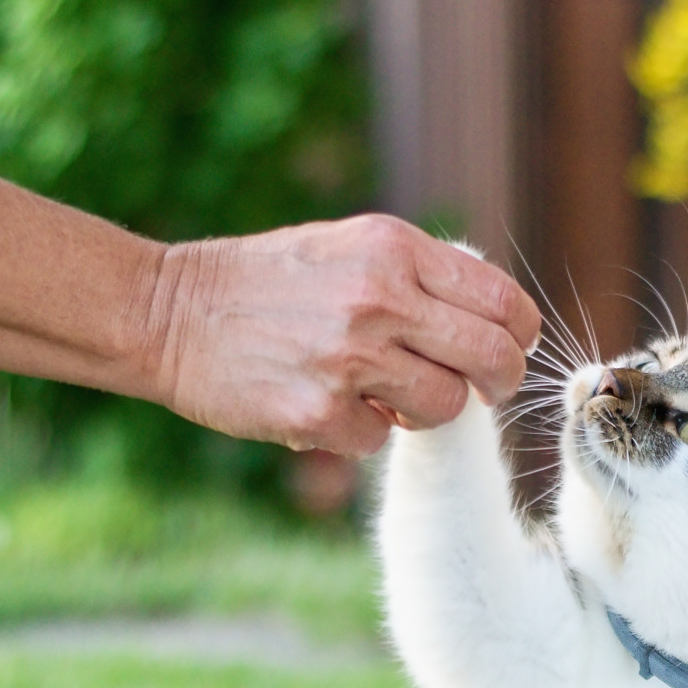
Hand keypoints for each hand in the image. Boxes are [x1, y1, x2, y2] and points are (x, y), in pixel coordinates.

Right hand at [142, 215, 541, 456]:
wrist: (169, 313)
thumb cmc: (266, 282)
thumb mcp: (348, 248)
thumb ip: (420, 274)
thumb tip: (495, 317)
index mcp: (393, 250)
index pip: (502, 301)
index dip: (519, 335)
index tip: (509, 350)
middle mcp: (379, 299)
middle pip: (492, 359)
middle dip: (498, 383)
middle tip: (482, 391)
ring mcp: (349, 360)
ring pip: (446, 408)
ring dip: (426, 411)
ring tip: (385, 393)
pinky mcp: (318, 414)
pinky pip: (381, 439)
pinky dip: (362, 431)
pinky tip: (326, 404)